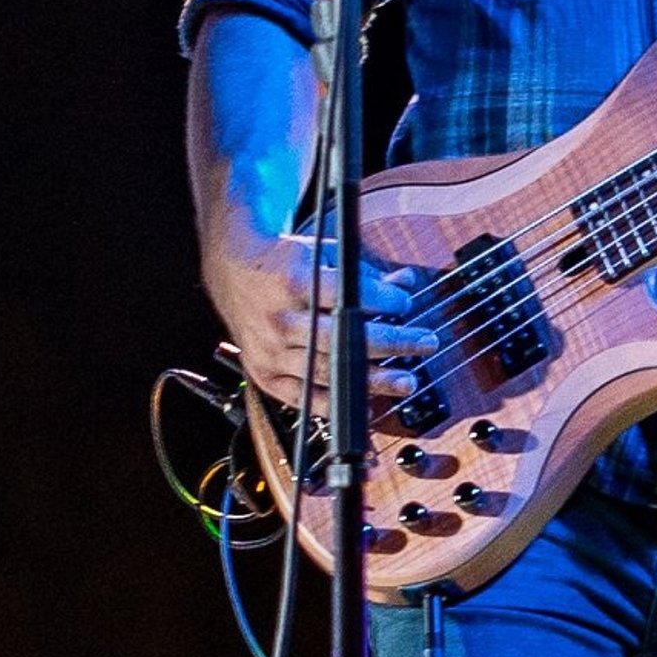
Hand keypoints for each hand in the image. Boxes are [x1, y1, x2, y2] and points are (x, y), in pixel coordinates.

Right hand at [203, 225, 437, 411]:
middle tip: (423, 343)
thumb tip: (405, 284)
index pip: (348, 298)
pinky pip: (303, 398)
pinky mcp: (264, 373)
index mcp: (292, 281)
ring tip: (406, 380)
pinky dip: (336, 404)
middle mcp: (279, 319)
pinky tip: (365, 404)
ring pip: (328, 372)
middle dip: (391, 343)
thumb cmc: (282, 261)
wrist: (233, 270)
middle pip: (343, 339)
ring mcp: (270, 350)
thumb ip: (366, 273)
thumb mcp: (324, 253)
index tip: (407, 306)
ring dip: (373, 379)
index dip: (384, 304)